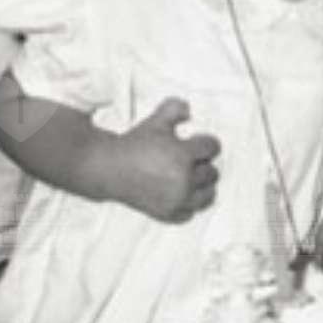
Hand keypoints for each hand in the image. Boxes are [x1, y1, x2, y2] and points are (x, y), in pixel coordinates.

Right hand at [112, 98, 219, 223]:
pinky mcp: (169, 214)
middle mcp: (183, 180)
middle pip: (212, 172)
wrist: (110, 168)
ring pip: (208, 194)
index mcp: (182, 155)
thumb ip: (175, 109)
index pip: (212, 148)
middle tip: (189, 159)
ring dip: (202, 185)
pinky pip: (191, 211)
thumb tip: (189, 109)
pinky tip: (180, 193)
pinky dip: (188, 203)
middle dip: (202, 163)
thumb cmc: (134, 144)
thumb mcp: (155, 121)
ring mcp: (177, 200)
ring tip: (190, 176)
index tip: (196, 141)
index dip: (205, 142)